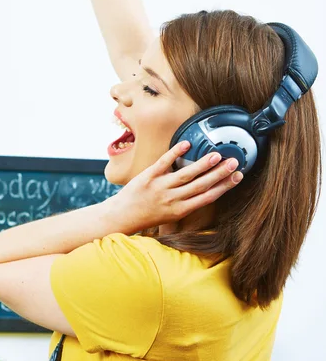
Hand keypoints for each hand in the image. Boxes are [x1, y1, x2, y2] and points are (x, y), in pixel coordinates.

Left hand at [114, 141, 243, 230]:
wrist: (122, 216)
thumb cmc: (147, 216)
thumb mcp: (170, 215)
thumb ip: (186, 202)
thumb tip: (205, 190)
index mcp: (181, 210)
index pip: (208, 197)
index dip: (225, 186)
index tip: (238, 176)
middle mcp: (173, 199)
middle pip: (201, 184)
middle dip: (220, 173)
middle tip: (234, 162)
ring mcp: (160, 187)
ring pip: (186, 174)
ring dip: (202, 164)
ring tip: (217, 154)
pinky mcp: (148, 176)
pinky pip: (164, 162)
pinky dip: (175, 153)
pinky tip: (187, 144)